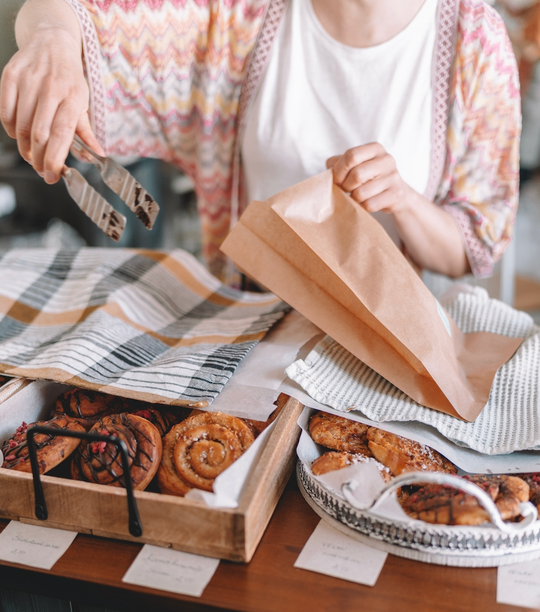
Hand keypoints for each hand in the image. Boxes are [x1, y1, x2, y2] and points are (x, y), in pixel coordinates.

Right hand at [0, 27, 103, 183]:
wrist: (51, 43)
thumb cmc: (69, 78)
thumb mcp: (83, 102)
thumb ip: (87, 131)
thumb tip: (98, 155)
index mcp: (72, 98)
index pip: (62, 135)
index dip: (55, 159)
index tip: (52, 176)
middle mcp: (50, 88)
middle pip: (39, 134)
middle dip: (38, 159)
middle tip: (41, 171)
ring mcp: (28, 81)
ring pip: (20, 126)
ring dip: (24, 148)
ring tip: (31, 155)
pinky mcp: (10, 76)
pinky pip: (5, 112)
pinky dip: (11, 130)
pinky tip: (19, 135)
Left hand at [326, 143, 412, 214]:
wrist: (394, 192)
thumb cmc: (368, 177)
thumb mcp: (354, 165)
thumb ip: (338, 163)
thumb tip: (329, 171)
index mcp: (375, 148)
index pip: (351, 156)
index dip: (339, 171)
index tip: (337, 180)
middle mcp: (387, 160)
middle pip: (356, 175)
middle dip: (345, 186)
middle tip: (346, 190)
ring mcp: (393, 177)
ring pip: (361, 193)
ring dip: (354, 198)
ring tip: (357, 196)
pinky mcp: (396, 194)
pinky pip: (369, 205)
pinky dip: (363, 207)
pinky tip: (366, 202)